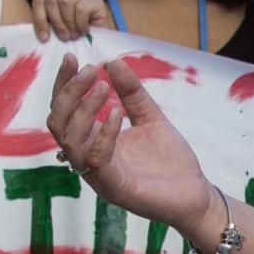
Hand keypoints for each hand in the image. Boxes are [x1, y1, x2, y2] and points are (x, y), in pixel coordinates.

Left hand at [31, 0, 111, 42]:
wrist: (102, 39)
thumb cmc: (76, 35)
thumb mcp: (55, 31)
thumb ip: (42, 26)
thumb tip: (20, 27)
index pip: (39, 0)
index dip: (39, 19)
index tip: (44, 38)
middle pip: (51, 0)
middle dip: (56, 23)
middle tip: (65, 38)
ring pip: (65, 2)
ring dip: (69, 24)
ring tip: (75, 35)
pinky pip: (80, 8)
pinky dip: (80, 23)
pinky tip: (84, 30)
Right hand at [45, 52, 216, 233]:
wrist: (196, 195)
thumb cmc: (171, 162)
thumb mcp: (151, 118)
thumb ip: (132, 94)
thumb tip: (112, 62)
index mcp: (93, 142)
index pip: (64, 111)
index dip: (64, 84)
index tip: (73, 57)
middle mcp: (89, 159)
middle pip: (58, 124)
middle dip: (70, 92)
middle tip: (90, 71)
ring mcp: (100, 176)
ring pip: (70, 141)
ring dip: (83, 109)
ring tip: (104, 87)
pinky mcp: (115, 189)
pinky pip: (97, 159)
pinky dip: (104, 132)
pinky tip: (118, 112)